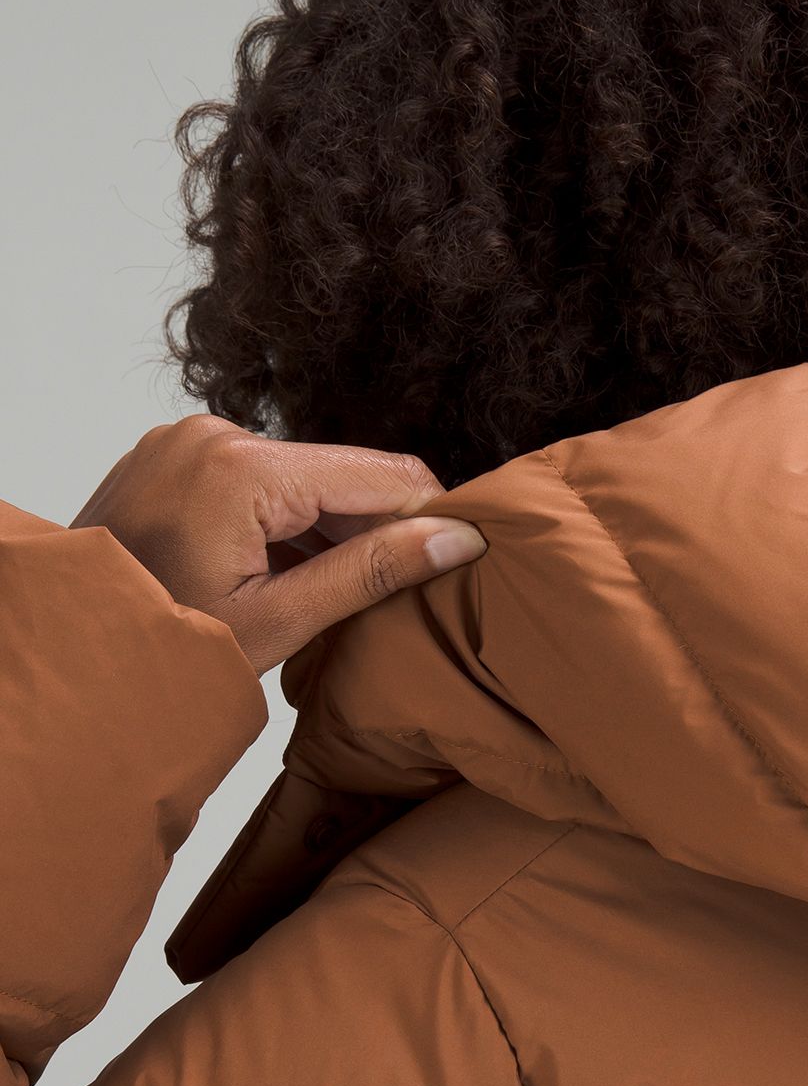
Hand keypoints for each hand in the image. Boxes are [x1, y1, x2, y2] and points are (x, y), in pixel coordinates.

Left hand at [72, 416, 486, 674]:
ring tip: (330, 594)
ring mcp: (190, 440)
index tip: (464, 559)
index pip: (382, 473)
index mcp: (243, 468)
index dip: (434, 516)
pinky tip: (288, 576)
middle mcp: (215, 434)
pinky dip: (289, 524)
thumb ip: (374, 572)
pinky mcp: (177, 455)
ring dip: (332, 531)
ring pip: (307, 478)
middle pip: (344, 474)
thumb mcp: (280, 620)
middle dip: (378, 530)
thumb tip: (458, 539)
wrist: (66, 651)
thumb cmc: (159, 647)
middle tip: (394, 597)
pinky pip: (263, 480)